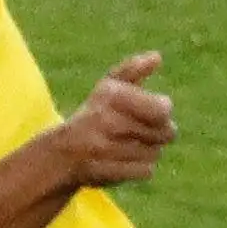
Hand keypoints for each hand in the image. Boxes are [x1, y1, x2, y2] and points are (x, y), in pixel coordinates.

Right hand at [54, 52, 176, 187]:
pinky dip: (140, 168)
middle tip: (138, 131)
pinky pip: (146, 170)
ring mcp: (105, 148)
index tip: (151, 112)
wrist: (61, 153)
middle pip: (165, 132)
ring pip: (156, 152)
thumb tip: (157, 56)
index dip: (162, 112)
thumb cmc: (93, 116)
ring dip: (148, 151)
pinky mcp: (107, 171)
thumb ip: (132, 70)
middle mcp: (106, 120)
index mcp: (111, 95)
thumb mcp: (108, 88)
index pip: (163, 109)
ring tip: (127, 146)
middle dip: (159, 133)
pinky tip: (123, 162)